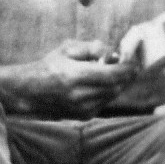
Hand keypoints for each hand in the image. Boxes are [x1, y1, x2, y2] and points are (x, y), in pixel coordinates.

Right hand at [16, 40, 137, 118]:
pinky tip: (102, 82)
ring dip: (118, 83)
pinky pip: (105, 102)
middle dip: (126, 75)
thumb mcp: (66, 49)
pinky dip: (108, 91)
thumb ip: (91, 48)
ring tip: (115, 70)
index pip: (112, 75)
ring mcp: (83, 108)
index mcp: (75, 76)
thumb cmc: (48, 66)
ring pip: (112, 95)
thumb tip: (112, 53)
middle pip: (116, 86)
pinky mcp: (84, 115)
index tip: (135, 60)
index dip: (127, 68)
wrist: (29, 92)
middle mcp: (80, 95)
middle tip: (131, 64)